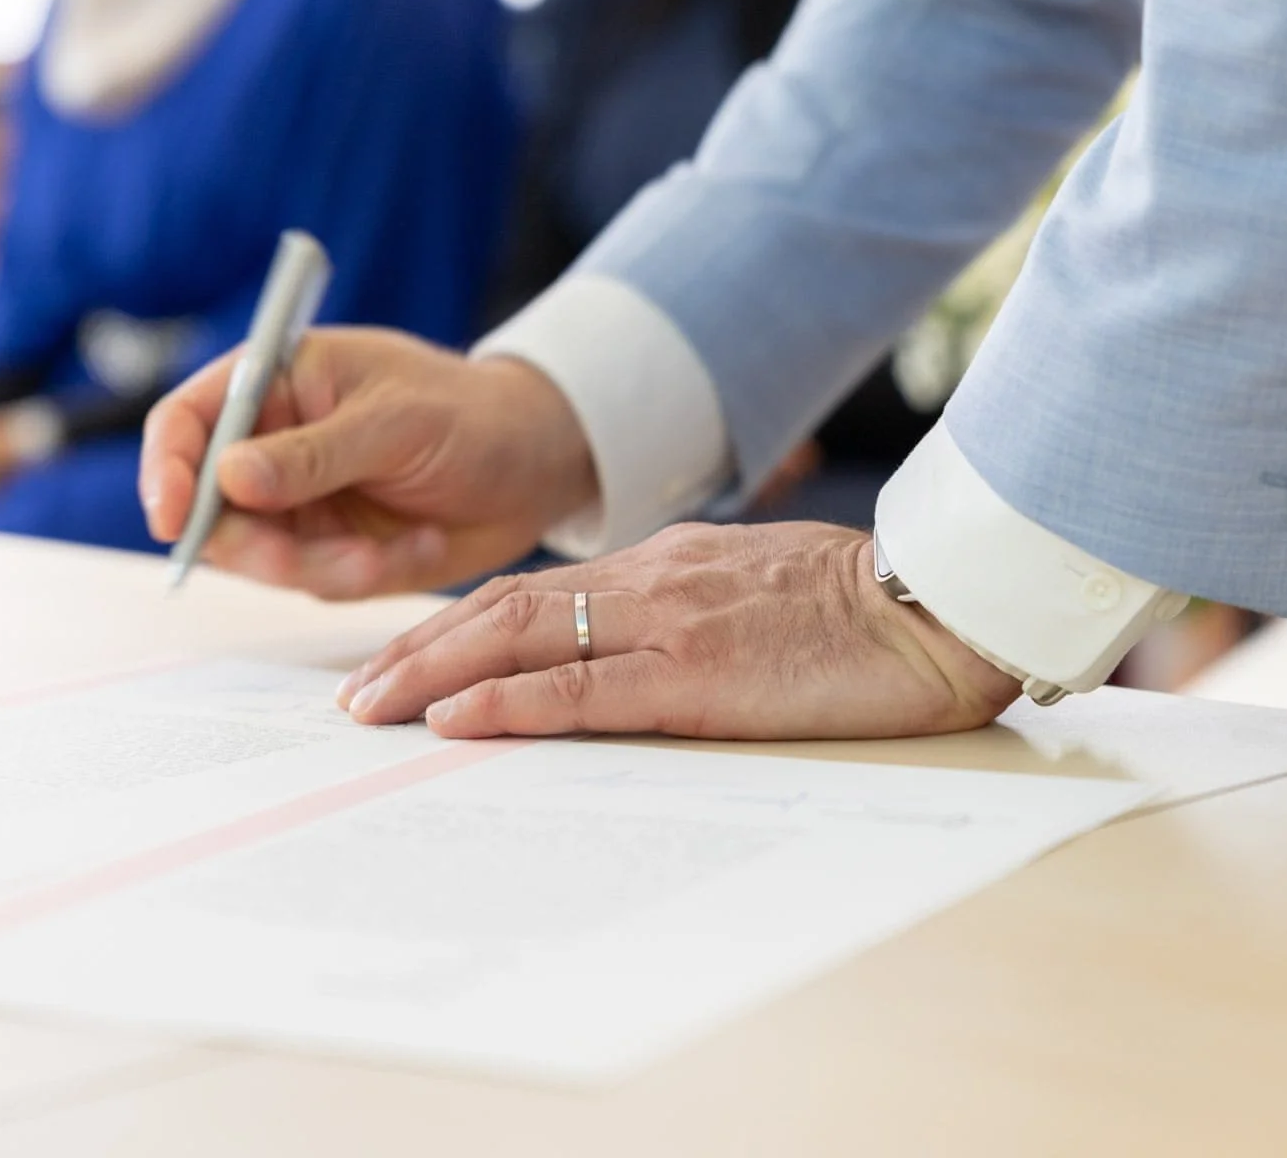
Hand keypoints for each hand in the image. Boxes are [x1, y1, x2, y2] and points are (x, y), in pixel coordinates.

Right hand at [139, 327, 597, 598]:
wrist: (538, 465)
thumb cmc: (472, 413)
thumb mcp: (397, 421)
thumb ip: (313, 453)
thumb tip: (227, 476)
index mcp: (276, 383)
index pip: (186, 422)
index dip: (166, 469)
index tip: (172, 518)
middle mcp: (272, 446)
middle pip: (207, 507)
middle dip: (250, 543)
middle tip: (301, 560)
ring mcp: (297, 505)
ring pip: (258, 558)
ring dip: (318, 567)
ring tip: (384, 555)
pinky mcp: (331, 553)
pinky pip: (315, 584)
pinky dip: (363, 576)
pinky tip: (419, 546)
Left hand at [336, 521, 1021, 739]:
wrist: (935, 603)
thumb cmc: (857, 611)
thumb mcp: (751, 594)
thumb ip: (685, 612)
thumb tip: (628, 652)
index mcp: (659, 567)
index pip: (533, 594)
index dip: (455, 627)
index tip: (401, 662)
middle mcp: (647, 583)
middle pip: (501, 609)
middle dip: (416, 652)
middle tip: (351, 695)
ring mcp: (667, 623)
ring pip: (520, 639)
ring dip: (433, 675)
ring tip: (370, 709)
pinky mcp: (697, 673)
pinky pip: (582, 687)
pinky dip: (508, 701)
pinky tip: (455, 720)